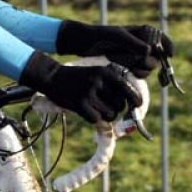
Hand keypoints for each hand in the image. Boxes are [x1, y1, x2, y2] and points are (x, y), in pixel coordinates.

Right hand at [19, 51, 141, 123]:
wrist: (53, 77)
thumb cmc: (78, 77)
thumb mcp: (96, 72)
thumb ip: (112, 83)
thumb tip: (129, 102)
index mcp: (105, 72)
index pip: (127, 88)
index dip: (135, 99)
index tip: (138, 104)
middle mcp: (99, 81)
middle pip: (120, 105)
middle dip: (116, 109)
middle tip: (107, 107)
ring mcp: (89, 93)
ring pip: (110, 114)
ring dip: (106, 116)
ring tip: (98, 110)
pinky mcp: (79, 104)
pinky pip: (96, 119)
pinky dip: (94, 118)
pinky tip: (87, 111)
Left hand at [56, 20, 173, 78]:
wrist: (86, 44)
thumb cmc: (102, 35)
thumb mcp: (118, 36)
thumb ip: (133, 43)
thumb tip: (149, 52)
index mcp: (144, 33)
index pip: (163, 39)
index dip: (168, 47)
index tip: (169, 55)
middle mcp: (143, 46)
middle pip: (157, 58)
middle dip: (148, 61)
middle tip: (137, 60)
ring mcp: (136, 57)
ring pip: (149, 68)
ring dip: (140, 68)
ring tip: (125, 63)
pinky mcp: (129, 67)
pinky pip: (140, 74)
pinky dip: (135, 73)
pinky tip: (125, 70)